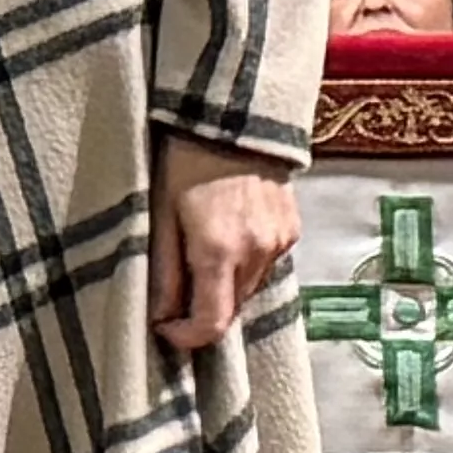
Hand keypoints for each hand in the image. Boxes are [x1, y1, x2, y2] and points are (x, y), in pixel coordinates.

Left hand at [150, 134, 301, 360]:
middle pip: (232, 309)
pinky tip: (229, 232)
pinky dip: (245, 262)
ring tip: (203, 250)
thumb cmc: (185, 161)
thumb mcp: (161, 214)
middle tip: (178, 284)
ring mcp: (281, 242)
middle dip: (203, 308)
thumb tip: (160, 317)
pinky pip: (266, 263)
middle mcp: (257, 253)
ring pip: (249, 288)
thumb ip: (163, 272)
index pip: (212, 324)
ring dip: (225, 284)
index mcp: (220, 251)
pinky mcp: (293, 229)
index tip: (165, 326)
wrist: (234, 115)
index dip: (187, 338)